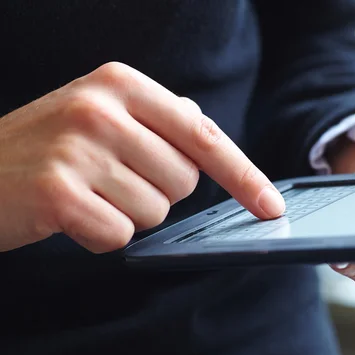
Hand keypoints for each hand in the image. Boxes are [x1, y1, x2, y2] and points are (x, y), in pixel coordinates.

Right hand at [0, 62, 284, 252]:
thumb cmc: (47, 149)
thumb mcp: (100, 114)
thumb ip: (159, 121)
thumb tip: (211, 136)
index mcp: (120, 82)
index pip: (202, 134)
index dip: (243, 175)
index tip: (270, 206)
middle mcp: (101, 108)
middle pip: (184, 180)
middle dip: (156, 191)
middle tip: (109, 179)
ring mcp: (78, 148)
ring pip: (156, 211)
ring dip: (126, 213)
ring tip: (86, 193)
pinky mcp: (58, 193)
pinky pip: (119, 235)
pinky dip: (100, 236)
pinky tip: (69, 216)